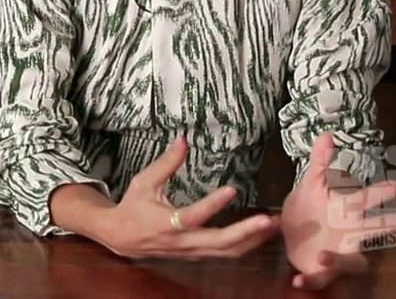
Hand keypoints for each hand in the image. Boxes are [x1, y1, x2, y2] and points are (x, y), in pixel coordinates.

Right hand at [89, 135, 279, 259]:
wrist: (121, 238)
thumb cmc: (133, 207)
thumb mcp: (144, 182)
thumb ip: (166, 163)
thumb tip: (183, 140)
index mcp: (167, 223)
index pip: (193, 216)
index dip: (213, 205)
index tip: (232, 188)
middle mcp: (182, 241)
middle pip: (219, 242)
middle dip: (246, 233)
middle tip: (268, 220)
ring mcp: (192, 251)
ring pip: (227, 252)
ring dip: (252, 240)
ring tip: (273, 224)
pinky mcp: (198, 255)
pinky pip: (225, 254)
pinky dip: (245, 245)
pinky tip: (261, 234)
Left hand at [282, 132, 395, 289]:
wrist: (291, 238)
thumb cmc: (308, 211)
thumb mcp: (309, 185)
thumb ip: (319, 162)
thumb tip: (327, 134)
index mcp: (344, 211)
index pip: (366, 199)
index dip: (382, 192)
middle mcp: (348, 233)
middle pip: (371, 230)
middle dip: (385, 226)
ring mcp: (339, 253)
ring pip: (353, 261)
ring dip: (340, 259)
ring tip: (324, 255)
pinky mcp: (325, 271)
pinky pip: (321, 278)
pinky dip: (311, 279)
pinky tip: (299, 280)